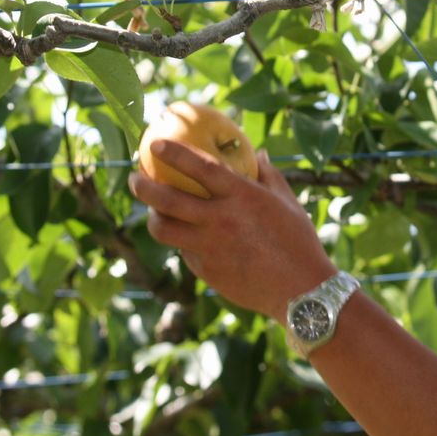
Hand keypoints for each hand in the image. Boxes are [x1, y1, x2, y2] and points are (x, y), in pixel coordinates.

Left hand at [127, 139, 337, 319]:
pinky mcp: (206, 272)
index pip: (199, 167)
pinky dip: (182, 242)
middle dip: (143, 186)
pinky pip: (185, 252)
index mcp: (241, 197)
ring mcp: (210, 248)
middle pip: (166, 199)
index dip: (174, 153)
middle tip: (135, 179)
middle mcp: (220, 220)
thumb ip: (268, 174)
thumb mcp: (287, 202)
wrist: (300, 290)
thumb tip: (257, 153)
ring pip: (164, 230)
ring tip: (153, 211)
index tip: (155, 145)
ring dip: (152, 217)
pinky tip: (187, 238)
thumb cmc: (299, 241)